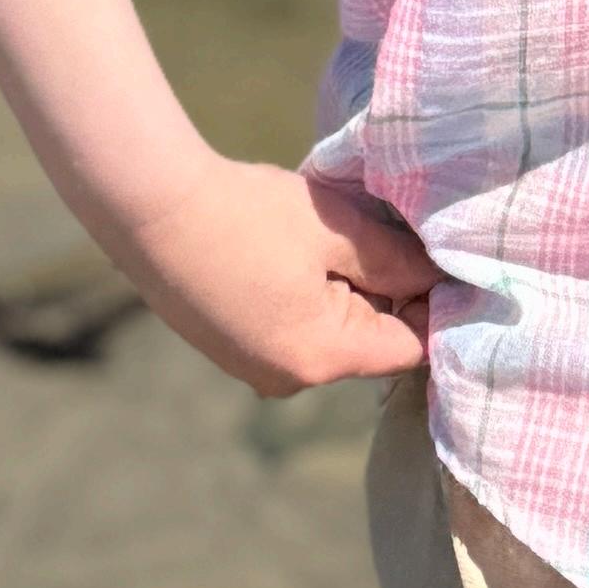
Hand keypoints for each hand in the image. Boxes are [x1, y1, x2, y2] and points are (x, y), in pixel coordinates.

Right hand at [112, 152, 437, 397]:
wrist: (149, 208)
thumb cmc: (247, 215)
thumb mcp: (337, 230)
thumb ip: (395, 261)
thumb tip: (436, 277)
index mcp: (321, 358)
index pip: (410, 348)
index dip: (433, 303)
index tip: (439, 259)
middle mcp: (288, 378)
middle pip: (369, 345)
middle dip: (389, 296)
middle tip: (391, 235)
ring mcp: (252, 368)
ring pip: (329, 336)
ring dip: (347, 293)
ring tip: (338, 238)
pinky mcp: (228, 348)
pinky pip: (291, 330)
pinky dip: (308, 297)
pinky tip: (295, 251)